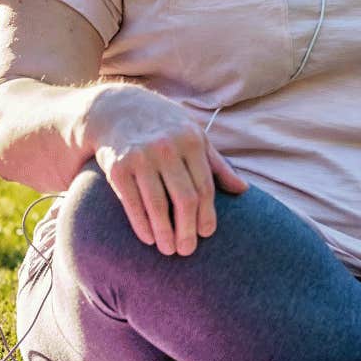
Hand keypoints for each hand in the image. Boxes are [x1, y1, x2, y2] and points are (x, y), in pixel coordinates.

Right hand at [80, 86, 248, 255]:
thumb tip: (243, 190)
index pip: (204, 186)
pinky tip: (148, 238)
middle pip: (184, 198)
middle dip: (188, 229)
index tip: (206, 234)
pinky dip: (142, 224)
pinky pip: (132, 203)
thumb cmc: (164, 128)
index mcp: (191, 141)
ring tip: (169, 250)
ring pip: (158, 204)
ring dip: (165, 233)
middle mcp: (166, 147)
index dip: (207, 214)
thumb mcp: (193, 137)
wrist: (116, 109)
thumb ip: (216, 165)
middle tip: (188, 251)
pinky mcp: (118, 167)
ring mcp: (141, 157)